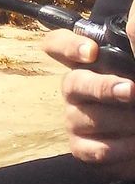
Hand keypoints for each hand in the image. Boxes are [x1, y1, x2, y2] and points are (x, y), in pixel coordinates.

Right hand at [43, 28, 134, 176]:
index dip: (67, 46)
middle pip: (73, 83)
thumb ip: (131, 48)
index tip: (92, 51)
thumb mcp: (133, 70)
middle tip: (130, 91)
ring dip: (123, 121)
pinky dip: (119, 149)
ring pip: (87, 118)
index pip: (57, 45)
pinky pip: (93, 149)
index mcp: (87, 64)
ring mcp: (75, 118)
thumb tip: (132, 33)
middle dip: (102, 88)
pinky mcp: (81, 148)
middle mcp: (75, 88)